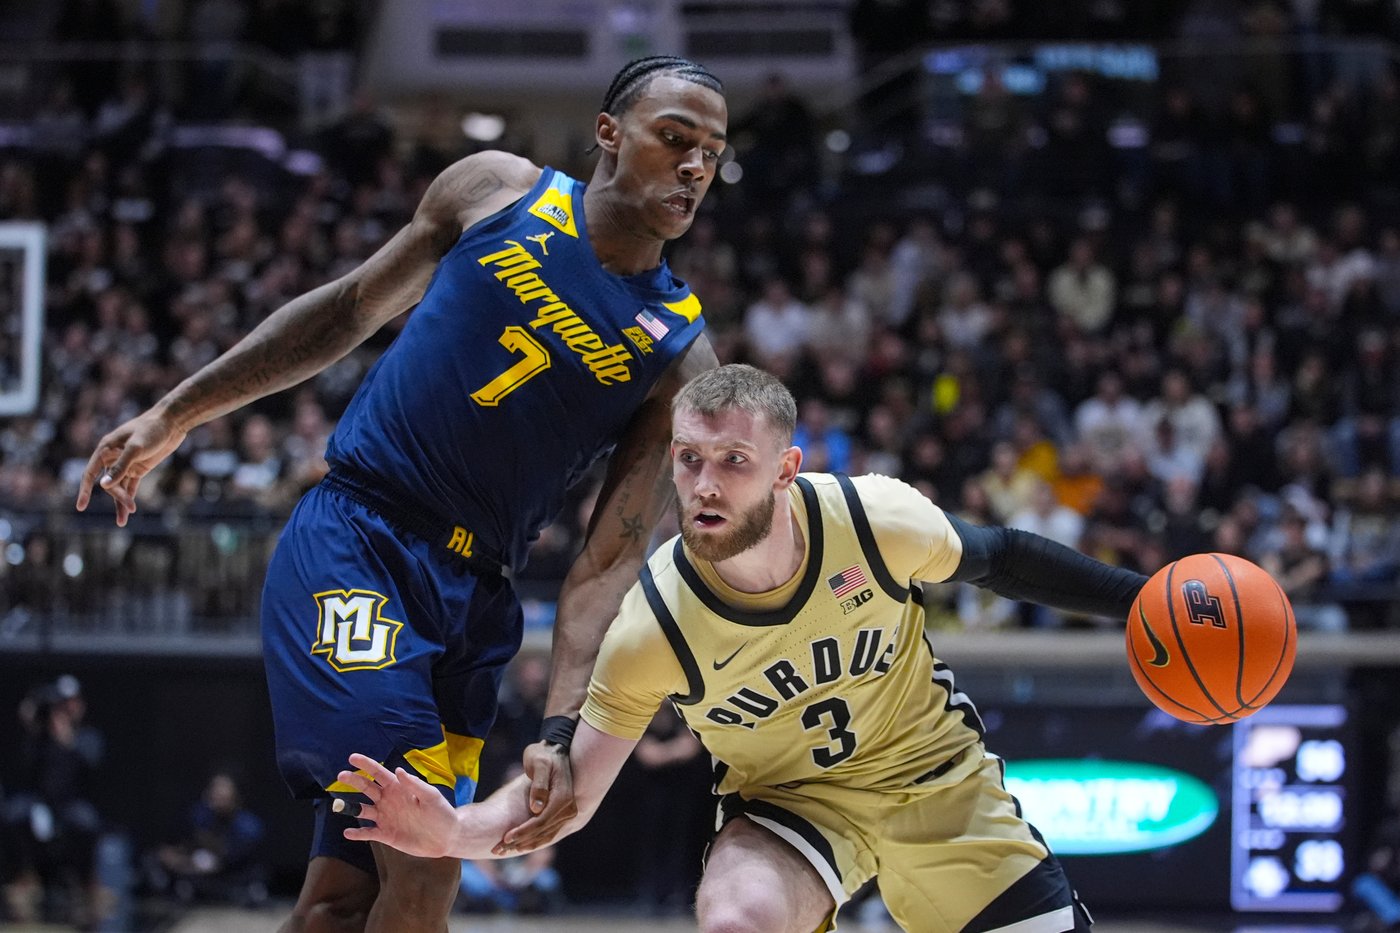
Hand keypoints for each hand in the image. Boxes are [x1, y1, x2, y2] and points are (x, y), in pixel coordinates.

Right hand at [75, 409, 187, 525]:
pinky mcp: (139, 467)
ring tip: (122, 521)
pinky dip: (129, 497)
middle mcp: (113, 457)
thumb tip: (104, 485)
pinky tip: (128, 510)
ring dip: (121, 502)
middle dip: (117, 497)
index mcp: (106, 449)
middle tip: (130, 509)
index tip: (81, 507)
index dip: (84, 490)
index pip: (90, 473)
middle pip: (109, 483)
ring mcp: (126, 463)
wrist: (172, 422)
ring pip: (119, 487)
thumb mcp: (136, 448)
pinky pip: (130, 485)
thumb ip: (121, 466)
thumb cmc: (152, 430)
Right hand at [335, 754, 458, 858]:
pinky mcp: (386, 835)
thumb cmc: (441, 813)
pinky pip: (368, 833)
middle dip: (354, 780)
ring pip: (363, 810)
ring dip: (349, 807)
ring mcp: (386, 817)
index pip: (379, 773)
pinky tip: (348, 833)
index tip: (352, 758)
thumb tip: (398, 770)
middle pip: (367, 788)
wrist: (446, 837)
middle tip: (341, 775)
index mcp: (399, 788)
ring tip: (337, 805)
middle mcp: (389, 801)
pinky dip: (357, 834)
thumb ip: (415, 785)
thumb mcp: (431, 796)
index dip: (366, 765)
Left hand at [496, 741, 575, 854]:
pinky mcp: (562, 814)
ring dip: (526, 845)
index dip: (523, 832)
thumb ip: (538, 785)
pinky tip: (520, 845)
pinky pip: (549, 832)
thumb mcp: (538, 764)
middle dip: (520, 842)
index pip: (541, 822)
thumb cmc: (543, 754)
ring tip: (506, 850)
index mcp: (562, 798)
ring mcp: (567, 813)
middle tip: (498, 849)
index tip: (506, 838)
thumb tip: (536, 808)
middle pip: (543, 833)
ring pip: (546, 836)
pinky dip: (534, 840)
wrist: (555, 750)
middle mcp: (568, 808)